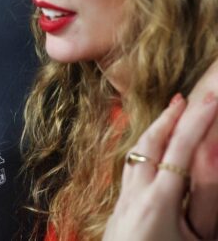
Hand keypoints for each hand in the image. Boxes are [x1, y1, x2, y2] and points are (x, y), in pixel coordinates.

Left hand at [104, 93, 217, 240]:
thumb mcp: (201, 237)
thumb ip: (208, 199)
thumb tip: (214, 159)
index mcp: (159, 202)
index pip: (180, 149)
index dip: (197, 120)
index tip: (212, 97)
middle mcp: (135, 198)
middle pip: (149, 144)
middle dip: (170, 118)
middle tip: (188, 97)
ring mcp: (122, 205)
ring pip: (135, 157)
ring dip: (154, 134)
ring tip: (171, 118)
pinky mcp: (117, 216)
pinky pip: (130, 173)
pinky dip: (144, 154)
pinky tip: (152, 155)